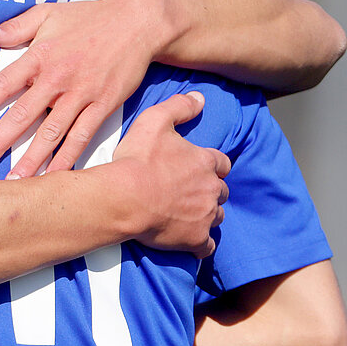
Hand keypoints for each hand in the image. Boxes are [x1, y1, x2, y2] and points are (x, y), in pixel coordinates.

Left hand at [0, 0, 171, 177]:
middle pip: (22, 115)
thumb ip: (16, 27)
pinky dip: (68, 158)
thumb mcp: (49, 13)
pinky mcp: (103, 105)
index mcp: (40, 55)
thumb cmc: (89, 16)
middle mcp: (58, 78)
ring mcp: (82, 94)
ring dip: (31, 159)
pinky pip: (82, 136)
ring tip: (13, 182)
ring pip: (52, 132)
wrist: (137, 21)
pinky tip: (55, 176)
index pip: (4, 83)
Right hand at [107, 92, 229, 256]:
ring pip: (217, 217)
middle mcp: (211, 188)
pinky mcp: (195, 239)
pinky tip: (193, 244)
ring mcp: (205, 216)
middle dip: (210, 192)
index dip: (213, 167)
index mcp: (205, 161)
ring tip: (190, 217)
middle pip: (221, 192)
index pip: (222, 164)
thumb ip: (179, 106)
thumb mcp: (155, 120)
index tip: (201, 170)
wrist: (125, 197)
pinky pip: (207, 247)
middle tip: (192, 194)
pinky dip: (202, 246)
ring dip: (207, 216)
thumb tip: (200, 97)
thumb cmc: (137, 159)